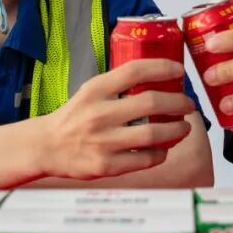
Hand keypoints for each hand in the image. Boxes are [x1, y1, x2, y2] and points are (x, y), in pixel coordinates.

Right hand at [39, 58, 196, 178]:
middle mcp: (99, 114)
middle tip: (188, 104)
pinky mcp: (106, 165)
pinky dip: (160, 154)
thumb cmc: (74, 117)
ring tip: (184, 127)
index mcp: (95, 90)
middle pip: (151, 102)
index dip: (162, 67)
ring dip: (176, 130)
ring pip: (153, 134)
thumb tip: (159, 78)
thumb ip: (118, 85)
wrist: (45, 146)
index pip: (134, 70)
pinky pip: (144, 159)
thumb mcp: (90, 92)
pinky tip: (163, 149)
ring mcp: (103, 141)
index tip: (179, 70)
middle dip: (178, 102)